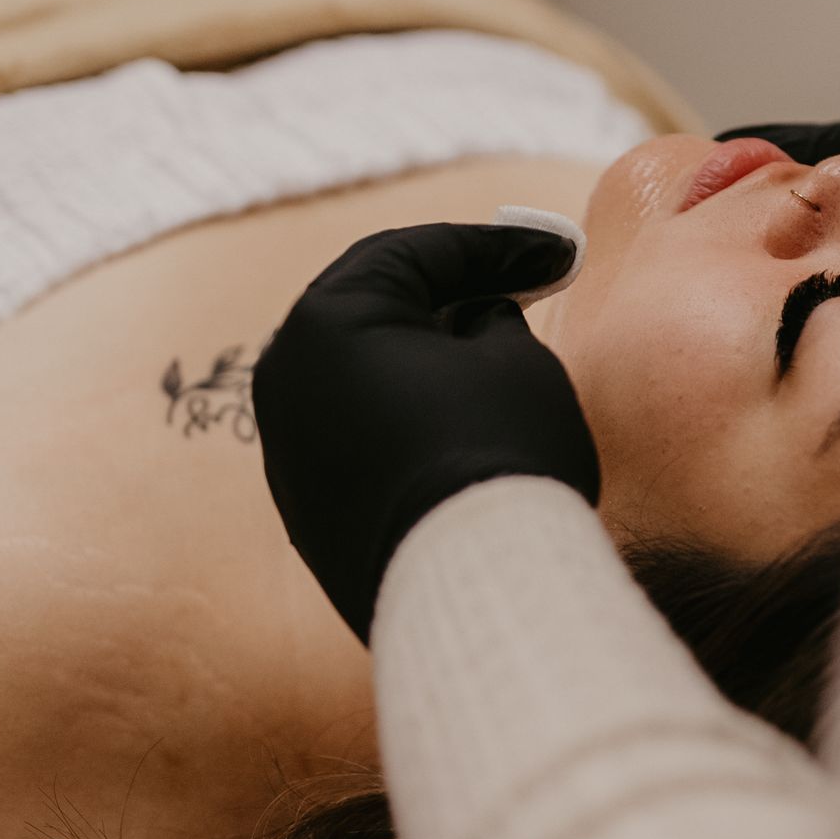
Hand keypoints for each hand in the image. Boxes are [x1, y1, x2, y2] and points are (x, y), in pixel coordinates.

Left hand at [254, 223, 600, 641]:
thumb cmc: (499, 455)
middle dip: (448, 290)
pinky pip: (352, 432)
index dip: (495, 248)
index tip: (554, 252)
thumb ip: (489, 320)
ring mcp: (285, 445)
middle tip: (519, 282)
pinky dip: (398, 413)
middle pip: (372, 305)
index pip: (415, 255)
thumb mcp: (514, 359)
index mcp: (326, 320)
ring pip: (357, 372)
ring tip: (489, 348)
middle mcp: (285, 376)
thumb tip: (471, 319)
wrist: (475, 590)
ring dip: (418, 354)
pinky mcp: (302, 505)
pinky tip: (451, 417)